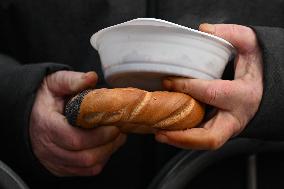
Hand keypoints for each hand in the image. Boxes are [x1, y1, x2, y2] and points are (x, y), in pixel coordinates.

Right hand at [29, 70, 125, 175]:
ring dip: (107, 153)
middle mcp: (48, 147)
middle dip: (108, 145)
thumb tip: (91, 77)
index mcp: (46, 125)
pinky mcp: (60, 167)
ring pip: (87, 166)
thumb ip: (72, 80)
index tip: (114, 125)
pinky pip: (85, 171)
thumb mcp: (55, 82)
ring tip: (116, 137)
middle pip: (84, 157)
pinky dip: (100, 160)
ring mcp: (53, 160)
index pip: (75, 139)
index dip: (99, 135)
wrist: (30, 114)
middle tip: (120, 130)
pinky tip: (105, 146)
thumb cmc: (45, 98)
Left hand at [155, 24, 262, 149]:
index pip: (211, 93)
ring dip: (181, 141)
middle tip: (161, 131)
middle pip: (211, 136)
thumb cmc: (255, 70)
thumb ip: (232, 34)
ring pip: (205, 143)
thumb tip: (204, 30)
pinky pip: (202, 139)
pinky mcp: (221, 130)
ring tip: (159, 134)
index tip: (167, 81)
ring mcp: (228, 127)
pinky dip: (184, 138)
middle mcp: (235, 117)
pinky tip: (168, 131)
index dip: (187, 87)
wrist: (263, 90)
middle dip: (184, 136)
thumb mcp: (250, 47)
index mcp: (243, 95)